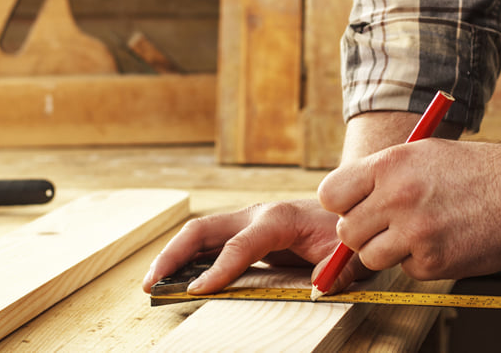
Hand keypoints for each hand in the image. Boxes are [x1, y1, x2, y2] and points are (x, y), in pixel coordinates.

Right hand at [141, 199, 370, 294]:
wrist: (349, 209)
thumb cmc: (344, 232)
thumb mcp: (349, 254)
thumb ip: (337, 272)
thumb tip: (318, 287)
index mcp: (277, 219)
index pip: (239, 246)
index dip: (218, 270)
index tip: (196, 292)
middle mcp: (255, 215)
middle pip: (203, 230)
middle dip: (173, 255)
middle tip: (151, 283)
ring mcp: (247, 222)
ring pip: (200, 234)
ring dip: (173, 256)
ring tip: (152, 284)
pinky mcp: (245, 232)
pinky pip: (210, 243)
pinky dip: (188, 259)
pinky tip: (175, 279)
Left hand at [317, 138, 500, 280]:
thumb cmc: (479, 170)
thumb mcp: (424, 154)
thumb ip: (382, 175)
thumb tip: (345, 202)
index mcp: (390, 165)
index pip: (329, 195)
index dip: (341, 204)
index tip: (355, 206)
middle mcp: (397, 198)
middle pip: (346, 231)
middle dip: (363, 231)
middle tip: (389, 223)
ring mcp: (415, 233)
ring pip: (370, 257)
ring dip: (387, 250)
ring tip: (417, 231)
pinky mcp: (434, 263)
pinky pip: (405, 269)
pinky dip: (420, 261)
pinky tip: (444, 240)